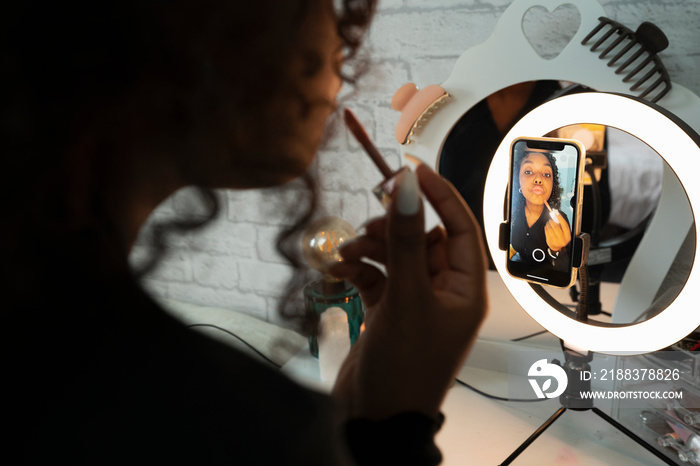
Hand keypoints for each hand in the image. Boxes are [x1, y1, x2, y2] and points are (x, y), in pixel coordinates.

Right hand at [328, 163, 487, 420]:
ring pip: (396, 255)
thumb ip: (406, 240)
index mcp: (466, 289)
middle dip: (395, 227)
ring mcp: (416, 301)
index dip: (440, 195)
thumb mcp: (406, 297)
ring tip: (348, 251)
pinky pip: (377, 275)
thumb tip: (407, 187)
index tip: (412, 170)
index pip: (460, 227)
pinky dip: (359, 268)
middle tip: (369, 218)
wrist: (376, 418)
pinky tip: (341, 268)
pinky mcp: (389, 311)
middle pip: (423, 238)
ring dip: (372, 247)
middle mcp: (445, 292)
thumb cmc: (405, 365)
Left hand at [544, 211, 570, 252]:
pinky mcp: (549, 241)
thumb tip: (557, 216)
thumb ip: (562, 225)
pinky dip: (546, 228)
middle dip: (553, 221)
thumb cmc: (562, 237)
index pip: (564, 225)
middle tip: (551, 219)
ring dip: (548, 224)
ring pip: (550, 230)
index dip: (560, 218)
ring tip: (548, 222)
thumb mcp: (565, 233)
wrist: (558, 248)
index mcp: (568, 236)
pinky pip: (546, 232)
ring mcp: (555, 241)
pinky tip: (547, 226)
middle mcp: (562, 239)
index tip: (556, 213)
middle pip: (556, 227)